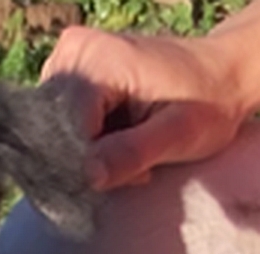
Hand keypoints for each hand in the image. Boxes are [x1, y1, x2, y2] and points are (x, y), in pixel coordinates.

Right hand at [42, 12, 259, 189]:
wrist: (221, 75)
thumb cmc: (208, 101)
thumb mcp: (179, 133)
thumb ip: (132, 154)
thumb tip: (88, 176)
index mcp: (98, 59)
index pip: (65, 132)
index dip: (90, 163)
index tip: (132, 173)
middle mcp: (72, 54)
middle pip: (56, 132)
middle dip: (88, 159)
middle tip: (133, 164)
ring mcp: (66, 63)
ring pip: (55, 134)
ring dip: (87, 154)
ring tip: (128, 148)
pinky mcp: (66, 76)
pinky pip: (58, 126)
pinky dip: (85, 144)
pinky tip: (114, 140)